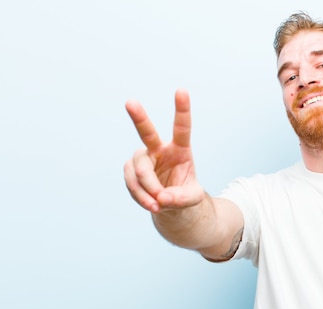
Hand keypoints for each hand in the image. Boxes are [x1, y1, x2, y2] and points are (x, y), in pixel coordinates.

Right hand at [124, 89, 204, 212]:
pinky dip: (140, 196)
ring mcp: (143, 159)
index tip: (181, 90)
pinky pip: (132, 182)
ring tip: (157, 204)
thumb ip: (182, 198)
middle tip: (130, 102)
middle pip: (147, 132)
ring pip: (139, 169)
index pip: (182, 127)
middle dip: (139, 117)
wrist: (169, 204)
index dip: (182, 109)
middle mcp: (159, 149)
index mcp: (180, 149)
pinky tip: (151, 204)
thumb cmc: (184, 195)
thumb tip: (162, 197)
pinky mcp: (131, 171)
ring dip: (147, 188)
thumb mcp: (192, 199)